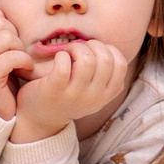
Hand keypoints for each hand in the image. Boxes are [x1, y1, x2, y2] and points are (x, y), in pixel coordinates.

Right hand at [0, 6, 32, 123]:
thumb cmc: (3, 77)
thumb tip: (6, 14)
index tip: (6, 37)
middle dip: (14, 35)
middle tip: (17, 51)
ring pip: (5, 37)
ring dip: (20, 48)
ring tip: (21, 61)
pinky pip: (12, 56)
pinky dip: (24, 61)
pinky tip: (25, 69)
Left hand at [11, 39, 126, 144]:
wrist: (42, 118)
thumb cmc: (70, 95)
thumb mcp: (94, 92)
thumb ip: (104, 75)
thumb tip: (106, 48)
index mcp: (106, 95)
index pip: (121, 65)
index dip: (109, 50)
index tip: (95, 51)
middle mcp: (94, 97)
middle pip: (105, 59)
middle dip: (92, 45)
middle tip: (79, 49)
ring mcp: (75, 95)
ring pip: (86, 60)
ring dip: (76, 48)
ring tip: (68, 52)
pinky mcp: (55, 91)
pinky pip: (63, 65)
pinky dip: (61, 55)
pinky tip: (58, 59)